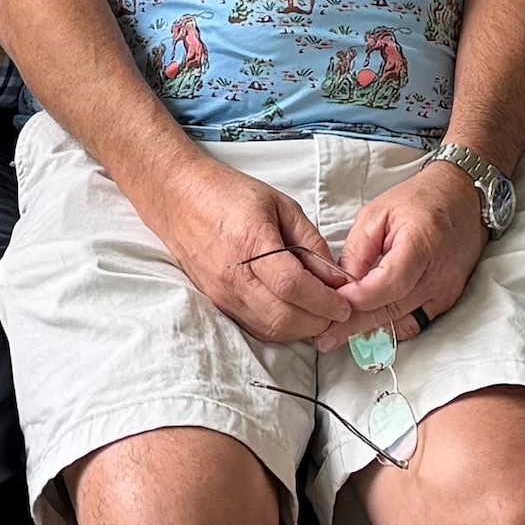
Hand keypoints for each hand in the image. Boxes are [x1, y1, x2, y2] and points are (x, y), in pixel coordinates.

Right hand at [141, 146, 361, 348]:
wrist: (178, 198)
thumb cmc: (230, 194)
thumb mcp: (281, 205)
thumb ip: (311, 242)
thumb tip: (335, 278)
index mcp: (250, 243)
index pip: (293, 287)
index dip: (325, 301)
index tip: (345, 302)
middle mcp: (232, 276)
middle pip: (283, 318)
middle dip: (318, 322)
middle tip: (338, 311)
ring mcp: (222, 294)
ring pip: (270, 330)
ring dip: (302, 329)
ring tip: (320, 313)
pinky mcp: (217, 303)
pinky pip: (255, 328)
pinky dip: (281, 328)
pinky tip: (295, 314)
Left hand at [330, 157, 490, 339]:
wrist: (463, 198)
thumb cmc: (420, 200)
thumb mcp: (378, 213)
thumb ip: (358, 250)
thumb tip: (341, 284)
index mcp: (420, 245)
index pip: (389, 284)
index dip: (358, 298)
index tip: (331, 302)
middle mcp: (437, 275)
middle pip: (392, 310)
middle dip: (353, 326)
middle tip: (324, 338)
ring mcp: (445, 292)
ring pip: (402, 324)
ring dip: (370, 333)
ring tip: (339, 338)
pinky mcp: (447, 300)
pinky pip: (416, 324)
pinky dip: (391, 329)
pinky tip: (369, 332)